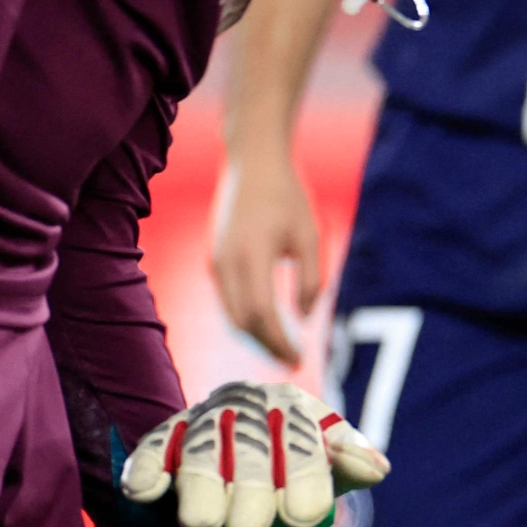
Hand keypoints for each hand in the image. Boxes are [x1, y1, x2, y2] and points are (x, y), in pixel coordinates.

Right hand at [121, 380, 388, 526]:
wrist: (258, 438)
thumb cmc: (299, 459)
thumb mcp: (330, 460)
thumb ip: (350, 463)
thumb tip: (378, 467)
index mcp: (292, 408)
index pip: (302, 441)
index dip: (305, 477)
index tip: (307, 517)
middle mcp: (248, 407)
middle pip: (249, 448)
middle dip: (249, 489)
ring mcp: (205, 419)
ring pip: (201, 450)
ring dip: (200, 485)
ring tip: (202, 523)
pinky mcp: (168, 435)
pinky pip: (154, 447)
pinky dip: (146, 467)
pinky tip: (142, 492)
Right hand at [210, 147, 323, 365]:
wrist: (253, 164)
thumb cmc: (287, 198)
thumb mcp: (310, 237)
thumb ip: (310, 281)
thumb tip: (304, 320)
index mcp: (251, 254)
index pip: (261, 314)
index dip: (279, 342)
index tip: (299, 360)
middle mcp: (226, 262)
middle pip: (243, 322)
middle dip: (267, 347)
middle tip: (293, 362)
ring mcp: (216, 262)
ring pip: (232, 316)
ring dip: (256, 338)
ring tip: (283, 351)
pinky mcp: (215, 261)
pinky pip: (228, 302)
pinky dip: (247, 321)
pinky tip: (269, 328)